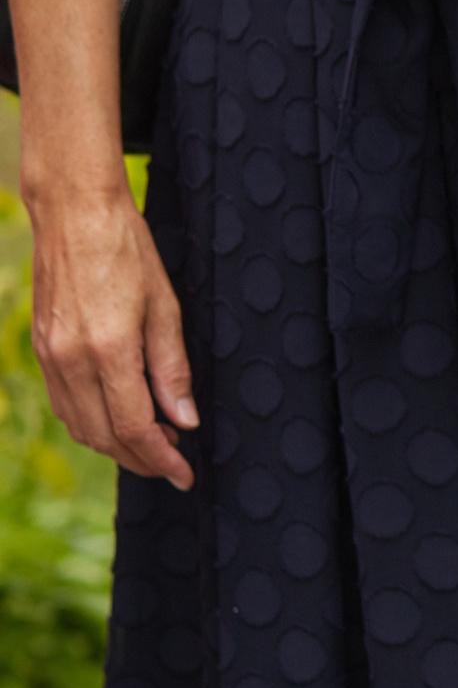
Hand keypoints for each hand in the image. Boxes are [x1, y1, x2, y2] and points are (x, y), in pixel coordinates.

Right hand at [29, 189, 195, 485]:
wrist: (73, 212)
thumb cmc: (127, 251)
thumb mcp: (165, 307)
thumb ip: (172, 370)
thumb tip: (184, 420)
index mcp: (109, 351)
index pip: (136, 429)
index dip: (163, 460)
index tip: (186, 475)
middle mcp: (71, 360)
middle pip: (105, 436)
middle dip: (142, 460)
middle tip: (174, 465)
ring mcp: (50, 355)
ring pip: (80, 425)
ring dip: (115, 446)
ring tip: (152, 444)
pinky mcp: (41, 347)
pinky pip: (63, 403)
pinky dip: (90, 422)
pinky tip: (117, 419)